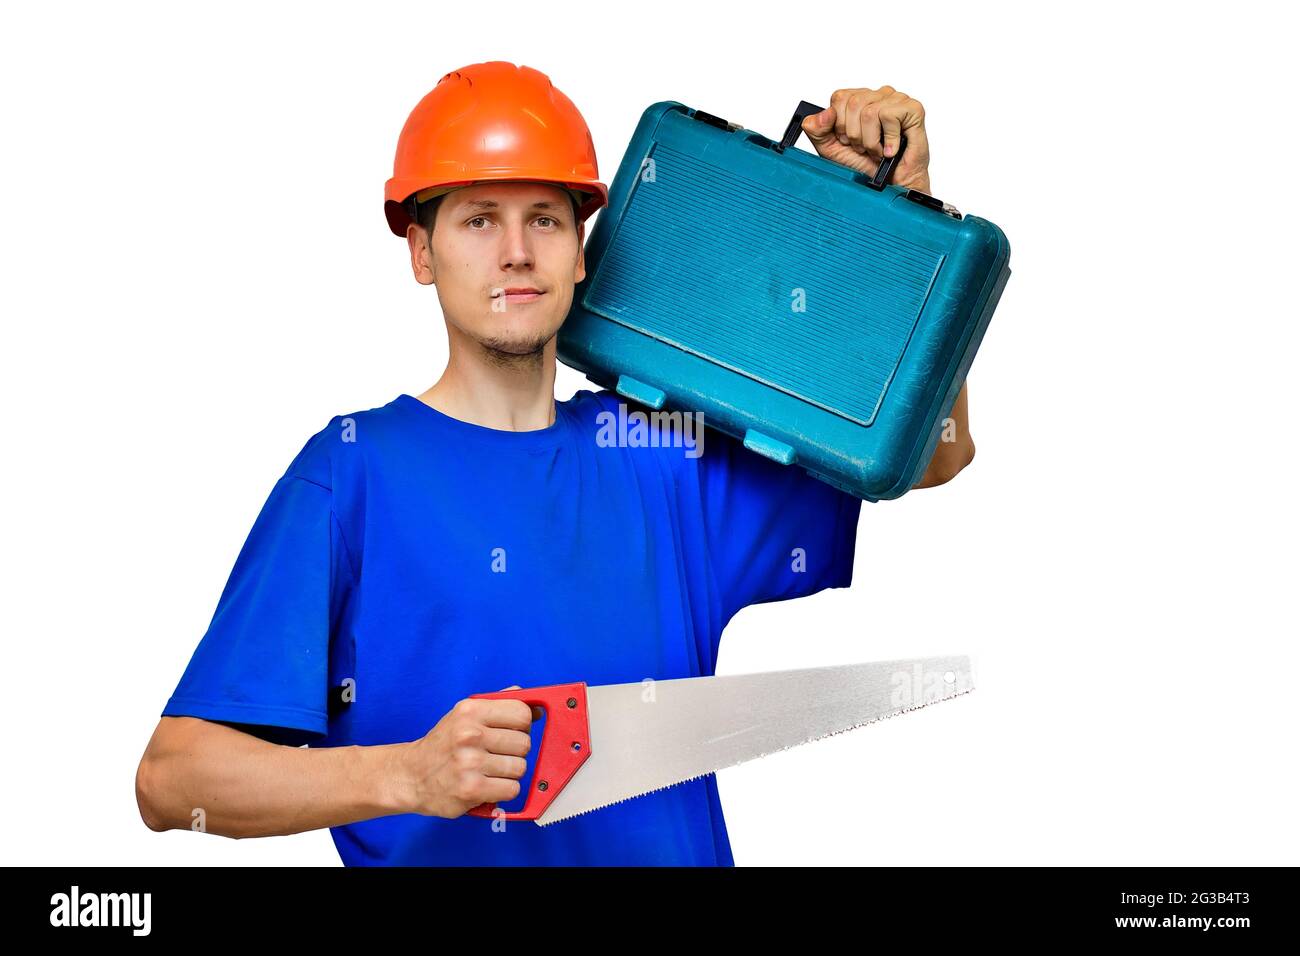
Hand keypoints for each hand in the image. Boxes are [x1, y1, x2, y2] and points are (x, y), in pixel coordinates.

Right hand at [395, 685, 539, 817]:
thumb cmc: (443, 745)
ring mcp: (470, 763)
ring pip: (520, 768)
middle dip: (515, 751)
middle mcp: (470, 734)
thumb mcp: (465, 715)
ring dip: (509, 772)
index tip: (512, 731)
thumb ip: (499, 705)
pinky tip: (489, 785)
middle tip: (497, 754)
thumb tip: (535, 707)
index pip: (522, 713)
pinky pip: (512, 789)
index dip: (522, 725)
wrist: (411, 775)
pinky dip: (504, 790)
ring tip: (490, 770)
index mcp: (470, 711)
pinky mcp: (471, 789)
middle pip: (524, 743)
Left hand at [800, 86, 930, 191]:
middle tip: (863, 148)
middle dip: (854, 135)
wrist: (888, 185)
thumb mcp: (831, 149)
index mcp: (859, 100)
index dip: (840, 124)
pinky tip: (890, 149)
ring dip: (870, 140)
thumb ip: (818, 130)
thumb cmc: (864, 165)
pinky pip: (889, 115)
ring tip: (877, 150)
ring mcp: (896, 100)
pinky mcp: (913, 109)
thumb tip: (822, 114)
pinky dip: (888, 140)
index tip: (847, 140)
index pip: (840, 97)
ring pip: (870, 111)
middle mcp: (877, 96)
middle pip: (854, 103)